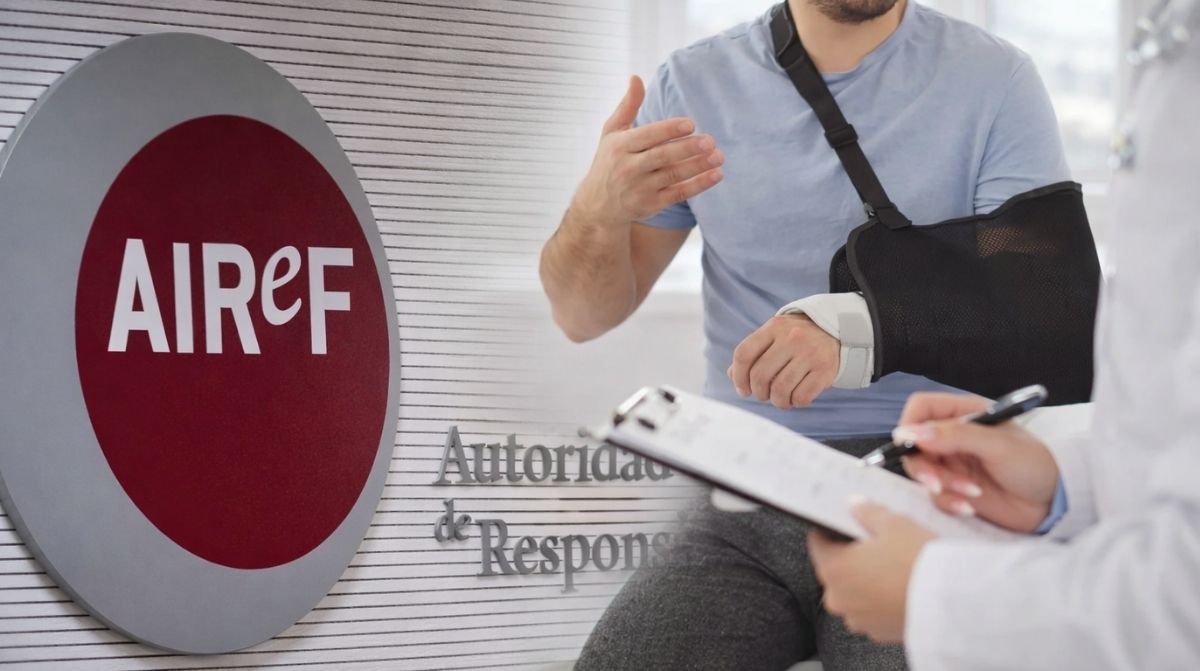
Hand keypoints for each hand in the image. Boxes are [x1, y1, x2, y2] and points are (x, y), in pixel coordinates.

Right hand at [571, 76, 723, 229]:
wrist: (599, 206)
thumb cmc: (609, 161)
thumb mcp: (612, 133)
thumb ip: (628, 106)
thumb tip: (636, 77)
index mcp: (620, 146)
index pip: (647, 136)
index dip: (668, 130)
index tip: (690, 124)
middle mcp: (628, 168)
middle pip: (661, 156)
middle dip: (686, 149)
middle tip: (710, 141)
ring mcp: (640, 189)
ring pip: (673, 176)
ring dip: (698, 166)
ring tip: (718, 157)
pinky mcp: (651, 205)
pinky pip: (678, 194)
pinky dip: (698, 185)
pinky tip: (716, 175)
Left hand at [728, 314, 838, 408]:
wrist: (836, 332)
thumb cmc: (795, 340)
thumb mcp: (773, 337)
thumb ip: (752, 353)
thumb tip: (733, 376)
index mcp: (773, 328)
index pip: (743, 354)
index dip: (738, 377)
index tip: (743, 390)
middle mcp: (791, 338)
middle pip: (760, 375)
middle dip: (758, 393)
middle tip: (764, 395)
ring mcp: (810, 353)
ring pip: (780, 389)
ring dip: (777, 401)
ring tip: (780, 399)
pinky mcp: (825, 369)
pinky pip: (801, 396)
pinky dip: (795, 403)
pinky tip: (796, 397)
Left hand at [808, 500, 934, 643]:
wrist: (953, 602)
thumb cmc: (918, 561)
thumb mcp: (894, 524)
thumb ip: (868, 513)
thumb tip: (855, 505)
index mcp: (833, 569)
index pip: (817, 543)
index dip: (829, 530)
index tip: (841, 524)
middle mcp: (839, 598)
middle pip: (836, 570)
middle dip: (852, 556)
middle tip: (876, 544)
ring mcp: (858, 619)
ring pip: (855, 592)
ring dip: (867, 580)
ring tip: (893, 566)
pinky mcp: (879, 633)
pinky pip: (873, 611)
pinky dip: (882, 599)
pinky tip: (901, 587)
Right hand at [895, 393, 1060, 532]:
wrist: (1055, 504)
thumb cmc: (1035, 464)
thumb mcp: (998, 445)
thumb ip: (955, 436)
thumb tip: (912, 433)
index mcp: (963, 414)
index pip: (921, 408)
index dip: (909, 425)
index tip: (911, 446)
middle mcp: (952, 437)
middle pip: (913, 444)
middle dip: (923, 466)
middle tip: (937, 483)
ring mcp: (952, 464)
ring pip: (921, 472)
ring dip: (940, 486)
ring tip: (969, 493)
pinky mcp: (955, 489)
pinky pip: (935, 496)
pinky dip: (948, 502)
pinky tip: (969, 507)